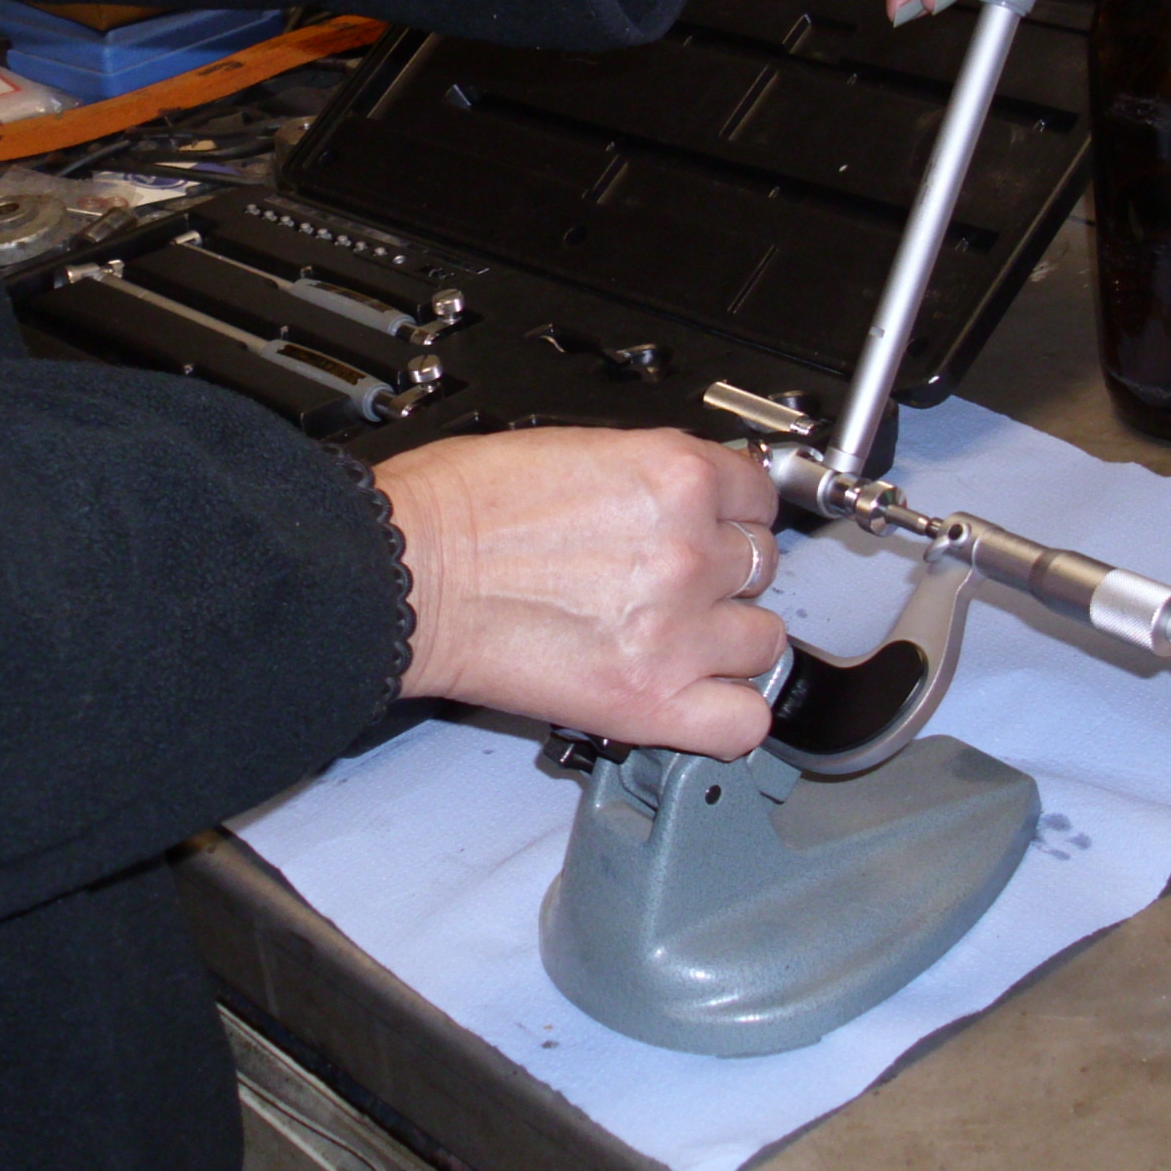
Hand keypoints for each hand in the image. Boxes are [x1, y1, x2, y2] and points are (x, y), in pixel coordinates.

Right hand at [378, 428, 784, 758]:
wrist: (406, 571)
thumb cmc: (458, 508)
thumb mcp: (577, 449)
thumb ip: (652, 478)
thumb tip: (686, 493)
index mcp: (675, 475)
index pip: (760, 495)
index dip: (734, 515)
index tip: (718, 529)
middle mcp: (689, 548)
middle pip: (762, 565)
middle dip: (724, 574)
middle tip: (676, 584)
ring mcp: (677, 629)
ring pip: (763, 641)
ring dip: (728, 642)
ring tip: (679, 640)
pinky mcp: (650, 699)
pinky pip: (743, 720)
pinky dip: (729, 716)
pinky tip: (697, 699)